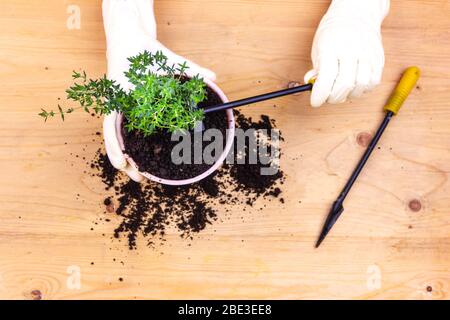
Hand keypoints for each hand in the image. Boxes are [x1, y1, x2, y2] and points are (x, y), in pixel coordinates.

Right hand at [102, 0, 215, 181]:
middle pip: (112, 137)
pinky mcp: (120, 107)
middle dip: (122, 159)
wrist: (126, 36)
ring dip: (123, 154)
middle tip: (139, 179)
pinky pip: (119, 128)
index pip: (112, 125)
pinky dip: (125, 142)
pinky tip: (138, 153)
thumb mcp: (167, 59)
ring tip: (137, 174)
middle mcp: (114, 104)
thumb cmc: (143, 49)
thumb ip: (191, 70)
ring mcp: (115, 107)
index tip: (123, 166)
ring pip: (114, 135)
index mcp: (120, 96)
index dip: (116, 147)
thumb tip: (214, 78)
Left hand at [304, 0, 389, 106]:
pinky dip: (362, 90)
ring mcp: (367, 55)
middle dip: (333, 98)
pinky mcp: (378, 59)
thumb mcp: (318, 48)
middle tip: (327, 97)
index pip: (326, 78)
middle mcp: (351, 50)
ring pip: (360, 87)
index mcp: (331, 47)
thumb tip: (313, 88)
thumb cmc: (333, 33)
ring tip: (341, 90)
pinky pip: (372, 83)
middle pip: (344, 85)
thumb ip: (316, 70)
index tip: (315, 102)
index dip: (319, 95)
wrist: (356, 14)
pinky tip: (354, 86)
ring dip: (348, 95)